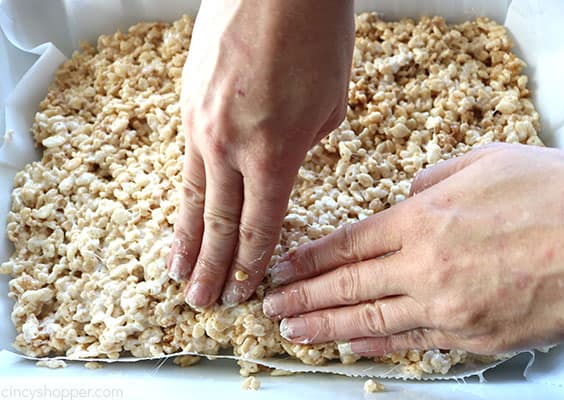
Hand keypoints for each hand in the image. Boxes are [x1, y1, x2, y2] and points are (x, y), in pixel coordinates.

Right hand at [168, 0, 354, 307]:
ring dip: (187, 240)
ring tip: (178, 273)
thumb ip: (304, 148)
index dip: (252, 263)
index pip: (261, 224)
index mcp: (275, 153)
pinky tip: (181, 213)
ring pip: (193, 197)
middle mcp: (231, 148)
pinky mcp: (188, 105)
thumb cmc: (315, 37)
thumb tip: (283, 165)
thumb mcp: (330, 106)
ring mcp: (203, 127)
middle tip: (202, 302)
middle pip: (220, 222)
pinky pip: (185, 163)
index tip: (244, 290)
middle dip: (213, 267)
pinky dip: (183, 196)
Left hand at [263, 143, 563, 355]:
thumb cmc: (560, 194)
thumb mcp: (486, 162)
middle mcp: (427, 268)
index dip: (310, 258)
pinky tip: (352, 345)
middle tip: (271, 305)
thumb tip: (409, 196)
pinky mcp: (476, 338)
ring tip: (294, 332)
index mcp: (425, 219)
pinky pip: (414, 343)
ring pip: (372, 320)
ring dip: (326, 326)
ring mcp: (450, 309)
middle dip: (304, 297)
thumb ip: (435, 180)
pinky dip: (377, 344)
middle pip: (349, 285)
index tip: (282, 268)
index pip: (348, 243)